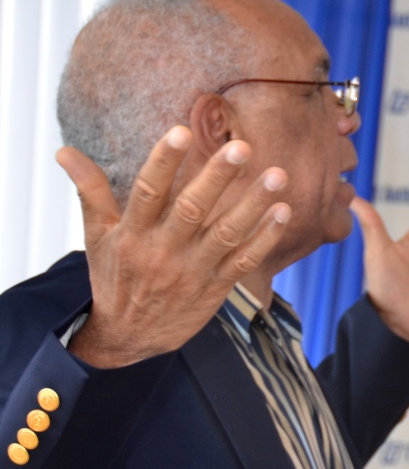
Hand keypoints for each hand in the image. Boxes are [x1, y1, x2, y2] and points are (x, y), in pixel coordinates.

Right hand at [57, 126, 290, 367]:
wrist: (130, 338)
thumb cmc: (115, 278)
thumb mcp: (97, 237)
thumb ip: (90, 191)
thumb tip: (65, 151)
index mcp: (133, 233)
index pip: (148, 191)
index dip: (164, 161)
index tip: (180, 131)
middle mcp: (164, 250)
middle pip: (193, 209)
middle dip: (218, 178)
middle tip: (242, 147)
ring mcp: (193, 270)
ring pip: (227, 234)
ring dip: (254, 205)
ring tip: (277, 176)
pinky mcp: (216, 286)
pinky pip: (245, 260)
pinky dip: (265, 238)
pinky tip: (283, 212)